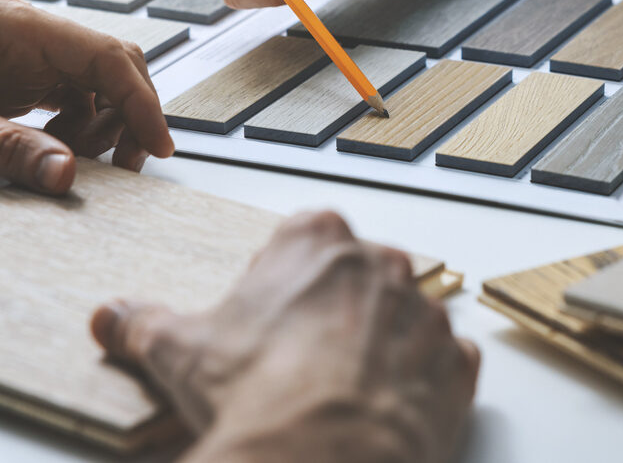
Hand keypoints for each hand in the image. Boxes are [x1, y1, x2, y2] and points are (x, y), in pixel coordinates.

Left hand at [0, 0, 173, 193]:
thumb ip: (15, 149)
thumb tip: (65, 177)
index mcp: (22, 29)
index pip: (109, 57)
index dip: (142, 102)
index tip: (159, 144)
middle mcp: (35, 34)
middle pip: (116, 67)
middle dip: (129, 116)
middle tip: (127, 162)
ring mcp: (32, 51)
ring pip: (99, 82)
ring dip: (104, 124)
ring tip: (76, 155)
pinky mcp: (26, 69)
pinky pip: (75, 91)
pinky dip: (81, 123)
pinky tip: (59, 143)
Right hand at [91, 211, 478, 462]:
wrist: (320, 460)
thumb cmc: (259, 391)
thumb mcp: (183, 351)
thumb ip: (144, 322)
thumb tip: (111, 315)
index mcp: (317, 238)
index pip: (301, 239)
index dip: (280, 280)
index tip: (266, 316)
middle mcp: (380, 261)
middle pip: (354, 275)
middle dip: (332, 309)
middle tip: (302, 359)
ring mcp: (425, 309)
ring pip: (401, 315)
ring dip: (382, 343)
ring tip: (345, 390)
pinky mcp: (455, 360)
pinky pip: (443, 359)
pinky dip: (422, 379)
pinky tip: (389, 406)